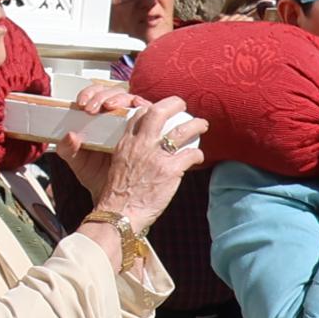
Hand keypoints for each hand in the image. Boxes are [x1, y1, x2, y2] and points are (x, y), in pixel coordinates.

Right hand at [74, 95, 202, 225]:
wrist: (120, 213)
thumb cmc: (118, 195)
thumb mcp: (116, 165)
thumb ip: (130, 153)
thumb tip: (146, 151)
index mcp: (125, 143)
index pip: (139, 115)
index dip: (152, 108)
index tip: (162, 111)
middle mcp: (140, 145)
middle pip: (158, 113)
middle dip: (174, 104)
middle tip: (183, 105)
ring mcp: (156, 157)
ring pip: (181, 130)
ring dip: (195, 124)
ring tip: (202, 124)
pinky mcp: (170, 170)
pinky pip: (190, 155)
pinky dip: (198, 154)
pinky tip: (199, 157)